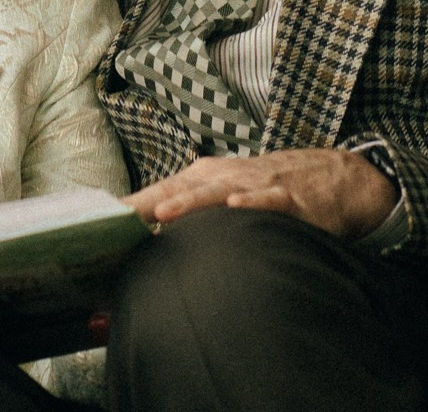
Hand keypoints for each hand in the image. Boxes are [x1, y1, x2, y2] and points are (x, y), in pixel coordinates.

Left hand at [124, 149, 396, 239]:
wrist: (333, 175)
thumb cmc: (265, 189)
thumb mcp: (223, 194)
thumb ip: (186, 220)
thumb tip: (145, 252)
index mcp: (202, 177)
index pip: (156, 193)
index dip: (126, 210)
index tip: (94, 227)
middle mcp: (222, 177)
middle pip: (178, 189)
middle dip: (146, 205)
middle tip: (116, 222)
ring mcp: (254, 185)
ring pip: (217, 191)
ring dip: (189, 202)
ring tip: (163, 212)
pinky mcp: (288, 198)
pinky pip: (268, 200)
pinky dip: (252, 202)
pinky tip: (237, 207)